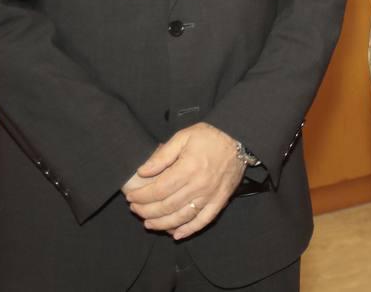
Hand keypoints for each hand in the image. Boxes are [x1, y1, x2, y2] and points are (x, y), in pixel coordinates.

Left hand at [123, 122, 246, 239]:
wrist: (239, 138)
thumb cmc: (209, 136)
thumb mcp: (183, 137)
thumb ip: (162, 156)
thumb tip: (143, 172)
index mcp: (188, 168)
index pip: (159, 190)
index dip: (142, 196)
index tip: (131, 197)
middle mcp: (199, 185)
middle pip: (167, 206)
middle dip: (147, 211)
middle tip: (135, 209)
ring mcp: (210, 195)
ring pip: (182, 217)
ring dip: (162, 224)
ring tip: (148, 223)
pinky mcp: (220, 200)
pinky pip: (204, 220)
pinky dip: (189, 230)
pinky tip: (176, 234)